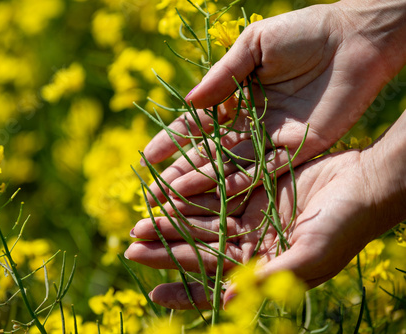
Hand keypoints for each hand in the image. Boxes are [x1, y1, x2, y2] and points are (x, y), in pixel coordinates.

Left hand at [126, 144, 405, 308]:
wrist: (364, 183)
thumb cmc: (344, 226)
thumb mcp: (310, 256)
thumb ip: (270, 277)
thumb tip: (228, 301)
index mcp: (261, 265)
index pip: (214, 283)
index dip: (183, 290)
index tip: (153, 294)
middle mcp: (249, 241)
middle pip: (199, 247)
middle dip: (165, 247)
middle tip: (130, 244)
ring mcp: (248, 211)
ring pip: (200, 218)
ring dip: (171, 220)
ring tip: (139, 221)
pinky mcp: (250, 183)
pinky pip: (212, 188)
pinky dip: (189, 191)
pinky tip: (165, 191)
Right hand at [144, 0, 405, 204]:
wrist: (354, 39)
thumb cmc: (303, 33)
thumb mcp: (254, 45)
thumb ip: (223, 75)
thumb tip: (189, 102)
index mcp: (236, 97)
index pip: (196, 125)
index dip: (172, 141)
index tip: (148, 158)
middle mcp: (249, 123)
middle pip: (208, 152)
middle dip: (180, 172)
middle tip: (152, 192)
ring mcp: (271, 139)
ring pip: (230, 167)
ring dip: (202, 184)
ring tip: (173, 199)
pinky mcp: (296, 150)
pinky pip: (263, 170)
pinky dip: (237, 183)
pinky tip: (214, 195)